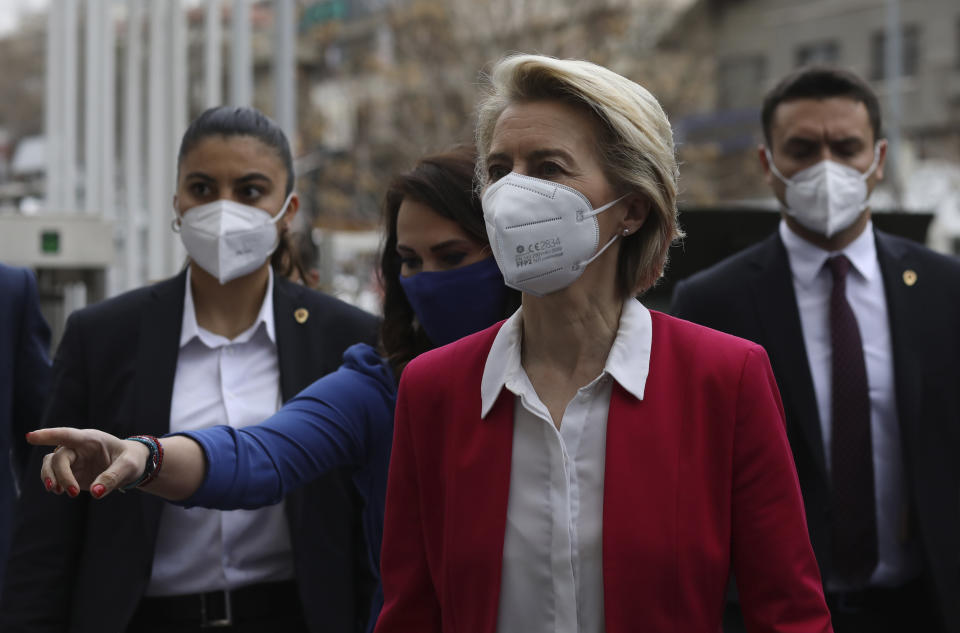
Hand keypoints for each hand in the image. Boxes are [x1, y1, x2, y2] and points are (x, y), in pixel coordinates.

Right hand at [26, 428, 149, 498]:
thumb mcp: (128, 467)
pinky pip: (53, 474)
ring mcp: (73, 459)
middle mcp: (78, 447)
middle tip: (73, 493)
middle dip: (60, 475)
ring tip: (58, 491)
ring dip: (50, 478)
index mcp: (91, 439)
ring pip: (50, 464)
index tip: (30, 437)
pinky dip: (53, 483)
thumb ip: (112, 478)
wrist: (131, 464)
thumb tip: (95, 493)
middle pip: (58, 457)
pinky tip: (60, 491)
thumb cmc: (131, 460)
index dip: (48, 435)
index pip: (67, 435)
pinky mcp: (71, 471)